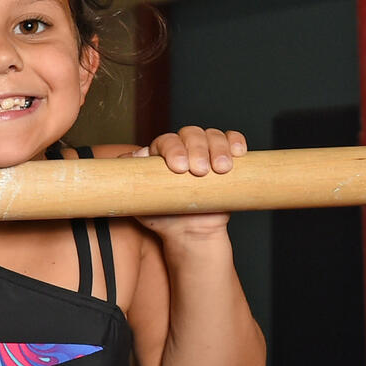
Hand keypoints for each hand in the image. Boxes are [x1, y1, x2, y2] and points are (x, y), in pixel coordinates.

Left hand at [132, 127, 247, 239]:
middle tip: (200, 171)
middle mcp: (183, 148)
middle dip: (197, 149)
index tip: (178, 167)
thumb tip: (128, 160)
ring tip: (220, 169)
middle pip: (190, 134)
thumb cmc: (162, 215)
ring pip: (212, 135)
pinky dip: (236, 141)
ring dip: (218, 148)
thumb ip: (129, 181)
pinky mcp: (226, 158)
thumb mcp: (139, 201)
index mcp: (160, 153)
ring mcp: (206, 152)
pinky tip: (238, 152)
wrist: (189, 231)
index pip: (166, 141)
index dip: (173, 149)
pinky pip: (232, 140)